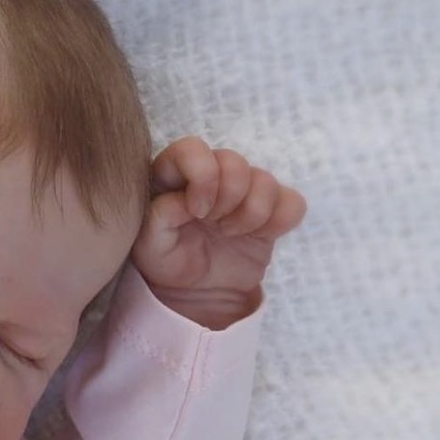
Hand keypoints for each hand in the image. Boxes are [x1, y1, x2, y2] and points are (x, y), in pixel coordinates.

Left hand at [131, 137, 306, 328]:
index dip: (202, 174)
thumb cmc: (166, 261)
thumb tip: (185, 200)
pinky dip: (278, 223)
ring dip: (249, 215)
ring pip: (265, 181)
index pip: (191, 149)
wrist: (195, 290)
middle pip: (233, 162)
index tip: (198, 210)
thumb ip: (159, 217)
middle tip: (214, 225)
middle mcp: (211, 175)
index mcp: (173, 176)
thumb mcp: (147, 245)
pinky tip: (256, 237)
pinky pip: (293, 203)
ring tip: (229, 233)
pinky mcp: (271, 209)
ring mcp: (243, 189)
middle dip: (227, 199)